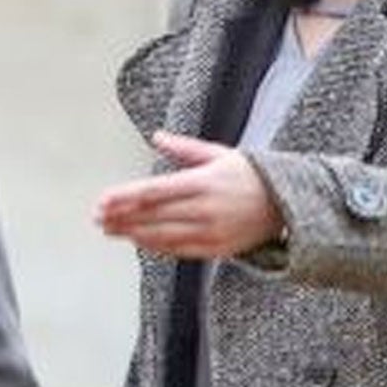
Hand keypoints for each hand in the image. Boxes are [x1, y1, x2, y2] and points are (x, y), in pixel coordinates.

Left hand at [94, 132, 283, 259]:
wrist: (288, 205)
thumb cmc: (250, 174)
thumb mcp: (220, 154)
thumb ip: (185, 149)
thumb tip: (156, 137)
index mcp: (204, 182)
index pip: (154, 192)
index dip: (125, 198)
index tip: (102, 201)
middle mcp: (206, 209)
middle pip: (153, 216)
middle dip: (122, 217)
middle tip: (97, 218)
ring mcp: (211, 231)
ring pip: (162, 236)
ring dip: (132, 233)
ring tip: (109, 229)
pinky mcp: (217, 249)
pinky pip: (178, 249)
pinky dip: (155, 245)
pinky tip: (136, 240)